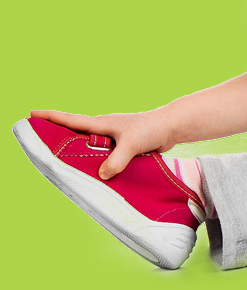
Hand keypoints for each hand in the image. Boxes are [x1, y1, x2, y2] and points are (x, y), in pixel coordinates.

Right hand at [28, 109, 177, 179]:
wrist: (170, 128)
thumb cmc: (151, 129)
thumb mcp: (131, 145)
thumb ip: (116, 160)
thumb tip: (102, 175)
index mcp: (101, 124)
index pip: (70, 120)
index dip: (51, 117)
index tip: (32, 114)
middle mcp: (103, 129)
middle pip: (75, 134)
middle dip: (58, 137)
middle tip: (39, 143)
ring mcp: (112, 138)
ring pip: (89, 147)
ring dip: (78, 154)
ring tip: (62, 164)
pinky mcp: (122, 147)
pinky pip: (103, 156)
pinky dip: (96, 162)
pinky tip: (93, 174)